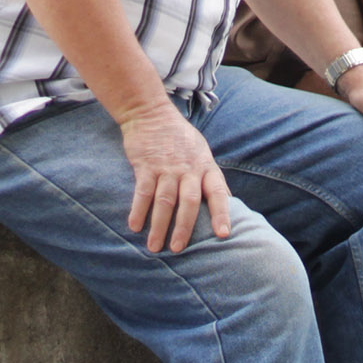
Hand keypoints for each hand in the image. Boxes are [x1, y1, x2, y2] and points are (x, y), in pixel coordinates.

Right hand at [119, 103, 231, 253]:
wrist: (151, 114)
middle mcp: (188, 169)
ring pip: (165, 201)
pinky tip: (134, 226)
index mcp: (206, 167)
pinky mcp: (145, 166)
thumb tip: (227, 199)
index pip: (218, 193)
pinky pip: (143, 192)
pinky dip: (138, 210)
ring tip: (154, 247)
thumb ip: (211, 177)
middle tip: (178, 249)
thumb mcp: (203, 153)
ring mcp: (167, 168)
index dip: (222, 213)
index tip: (223, 234)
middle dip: (184, 228)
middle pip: (189, 202)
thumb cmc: (180, 139)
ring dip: (159, 226)